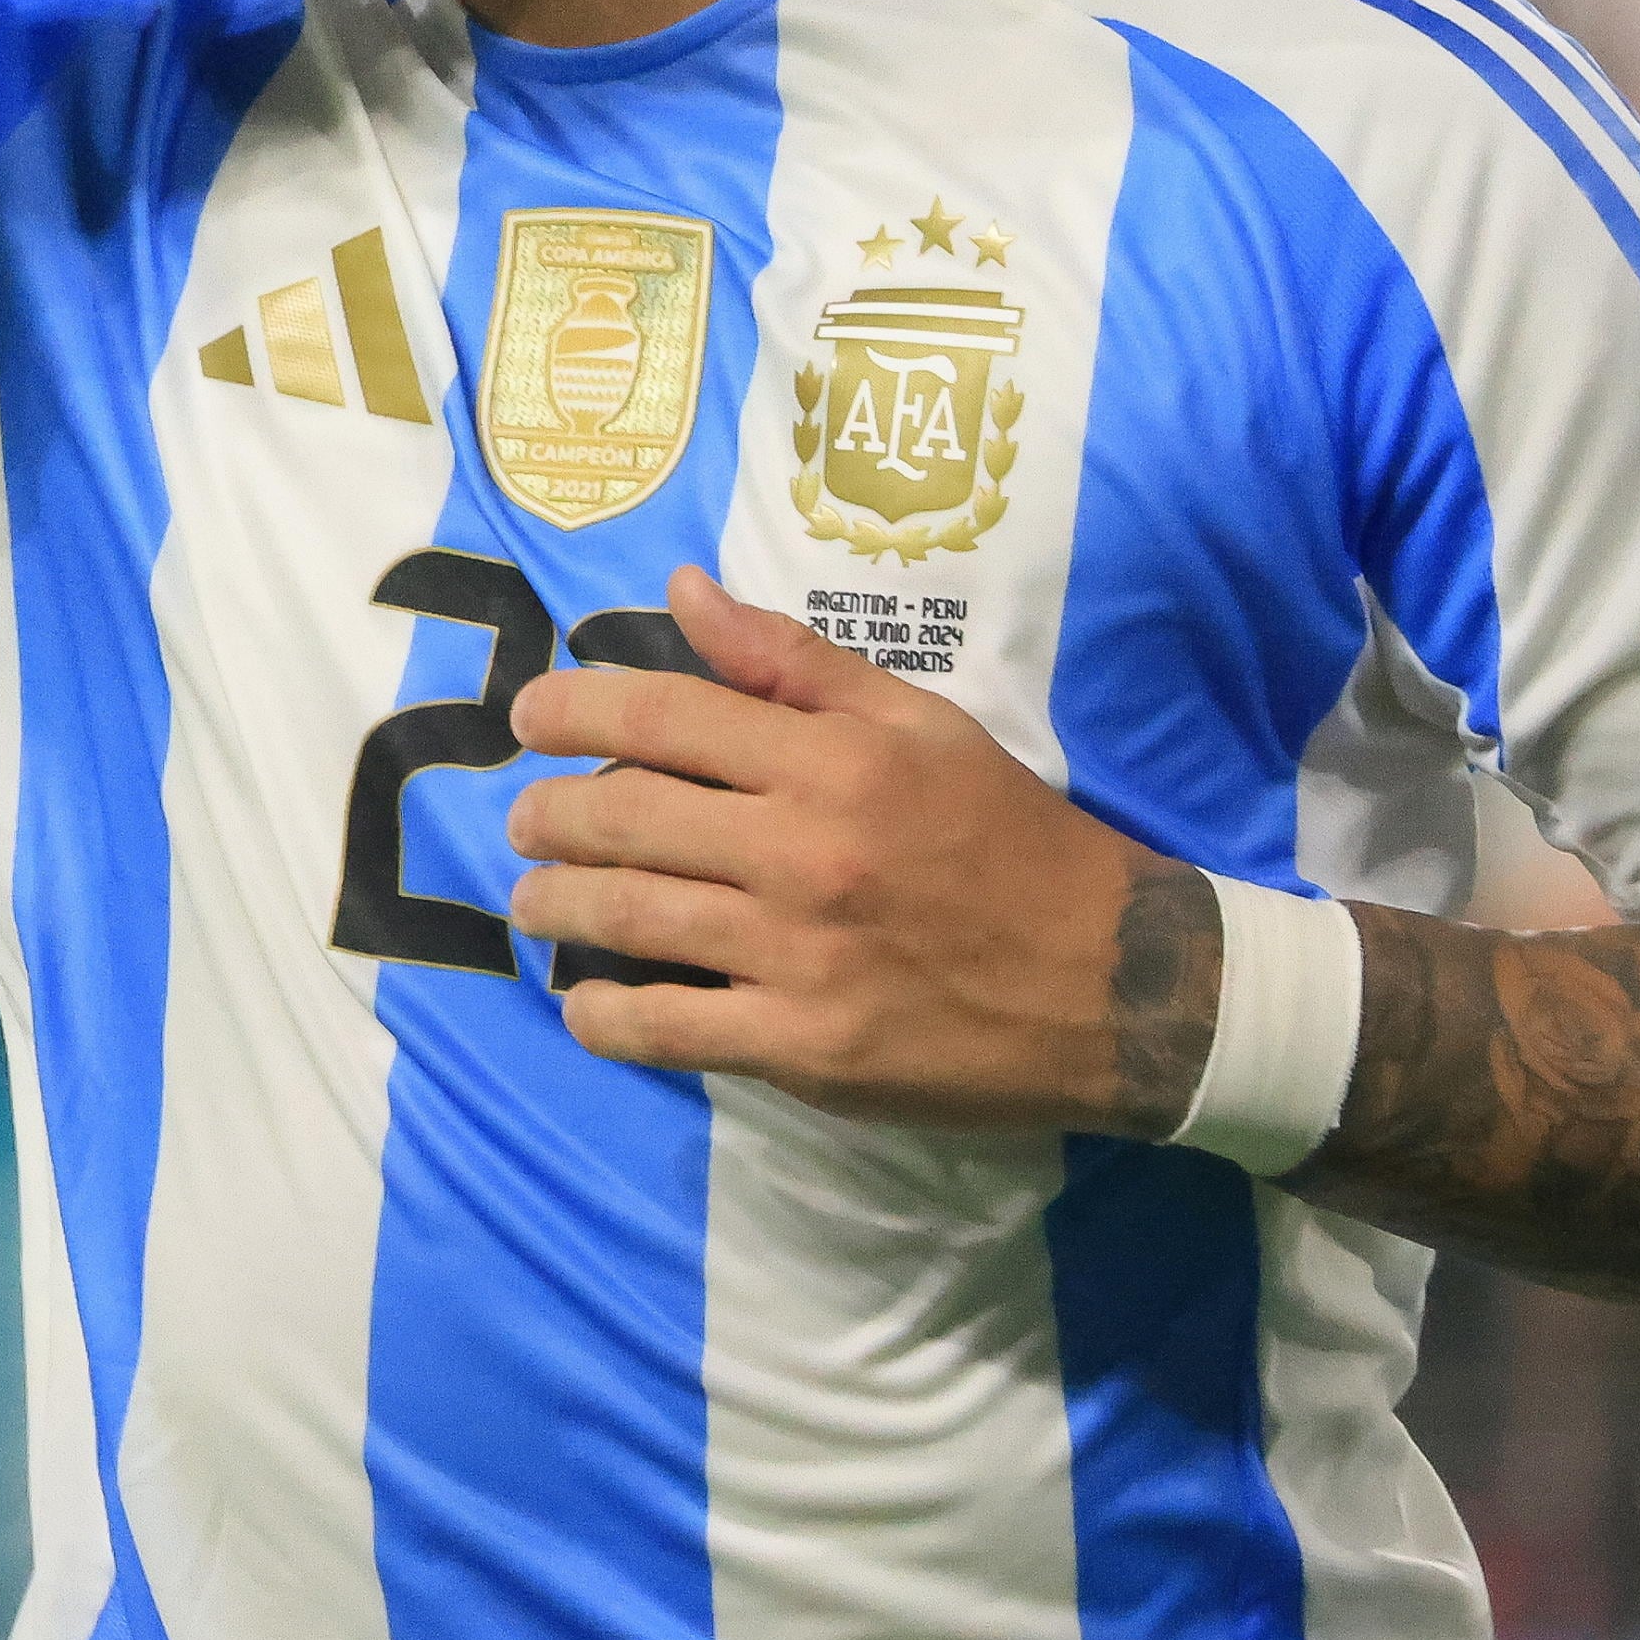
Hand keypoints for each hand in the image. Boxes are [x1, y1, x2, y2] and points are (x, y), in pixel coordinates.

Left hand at [503, 564, 1216, 1136]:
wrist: (1115, 981)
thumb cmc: (1012, 839)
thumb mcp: (921, 725)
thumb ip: (794, 661)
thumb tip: (683, 592)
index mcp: (833, 759)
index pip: (662, 718)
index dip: (572, 710)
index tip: (526, 716)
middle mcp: (804, 850)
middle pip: (625, 818)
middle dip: (549, 815)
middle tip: (525, 821)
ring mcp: (799, 954)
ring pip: (629, 919)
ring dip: (556, 907)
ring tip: (534, 900)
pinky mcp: (806, 1046)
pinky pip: (670, 1028)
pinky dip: (607, 1016)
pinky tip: (585, 1005)